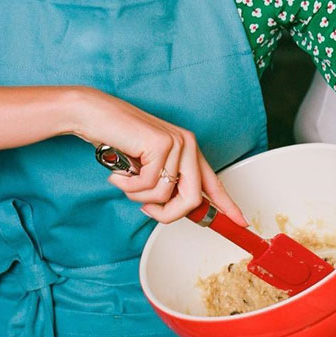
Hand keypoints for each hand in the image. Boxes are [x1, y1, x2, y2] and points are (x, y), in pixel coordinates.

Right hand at [69, 86, 246, 224]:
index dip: (227, 205)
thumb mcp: (147, 166)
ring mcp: (176, 143)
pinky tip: (119, 173)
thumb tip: (181, 211)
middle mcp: (187, 144)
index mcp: (187, 149)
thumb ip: (166, 184)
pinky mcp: (161, 144)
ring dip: (139, 196)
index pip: (212, 183)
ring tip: (125, 178)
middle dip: (167, 214)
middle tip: (146, 209)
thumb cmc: (117, 140)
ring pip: (166, 197)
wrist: (94, 114)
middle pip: (192, 200)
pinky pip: (148, 187)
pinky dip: (129, 186)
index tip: (241, 222)